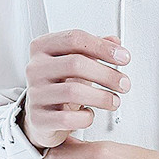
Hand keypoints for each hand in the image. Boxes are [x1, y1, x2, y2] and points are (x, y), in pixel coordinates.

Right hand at [20, 29, 130, 149]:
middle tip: (124, 83)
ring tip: (114, 101)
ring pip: (73, 92)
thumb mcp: (77, 62)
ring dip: (102, 97)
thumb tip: (115, 42)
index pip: (74, 39)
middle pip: (75, 64)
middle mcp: (35, 68)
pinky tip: (90, 114)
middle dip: (107, 75)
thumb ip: (95, 49)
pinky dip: (86, 117)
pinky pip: (68, 118)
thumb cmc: (60, 85)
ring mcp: (35, 93)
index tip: (123, 57)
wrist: (42, 115)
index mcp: (42, 48)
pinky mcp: (38, 118)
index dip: (103, 47)